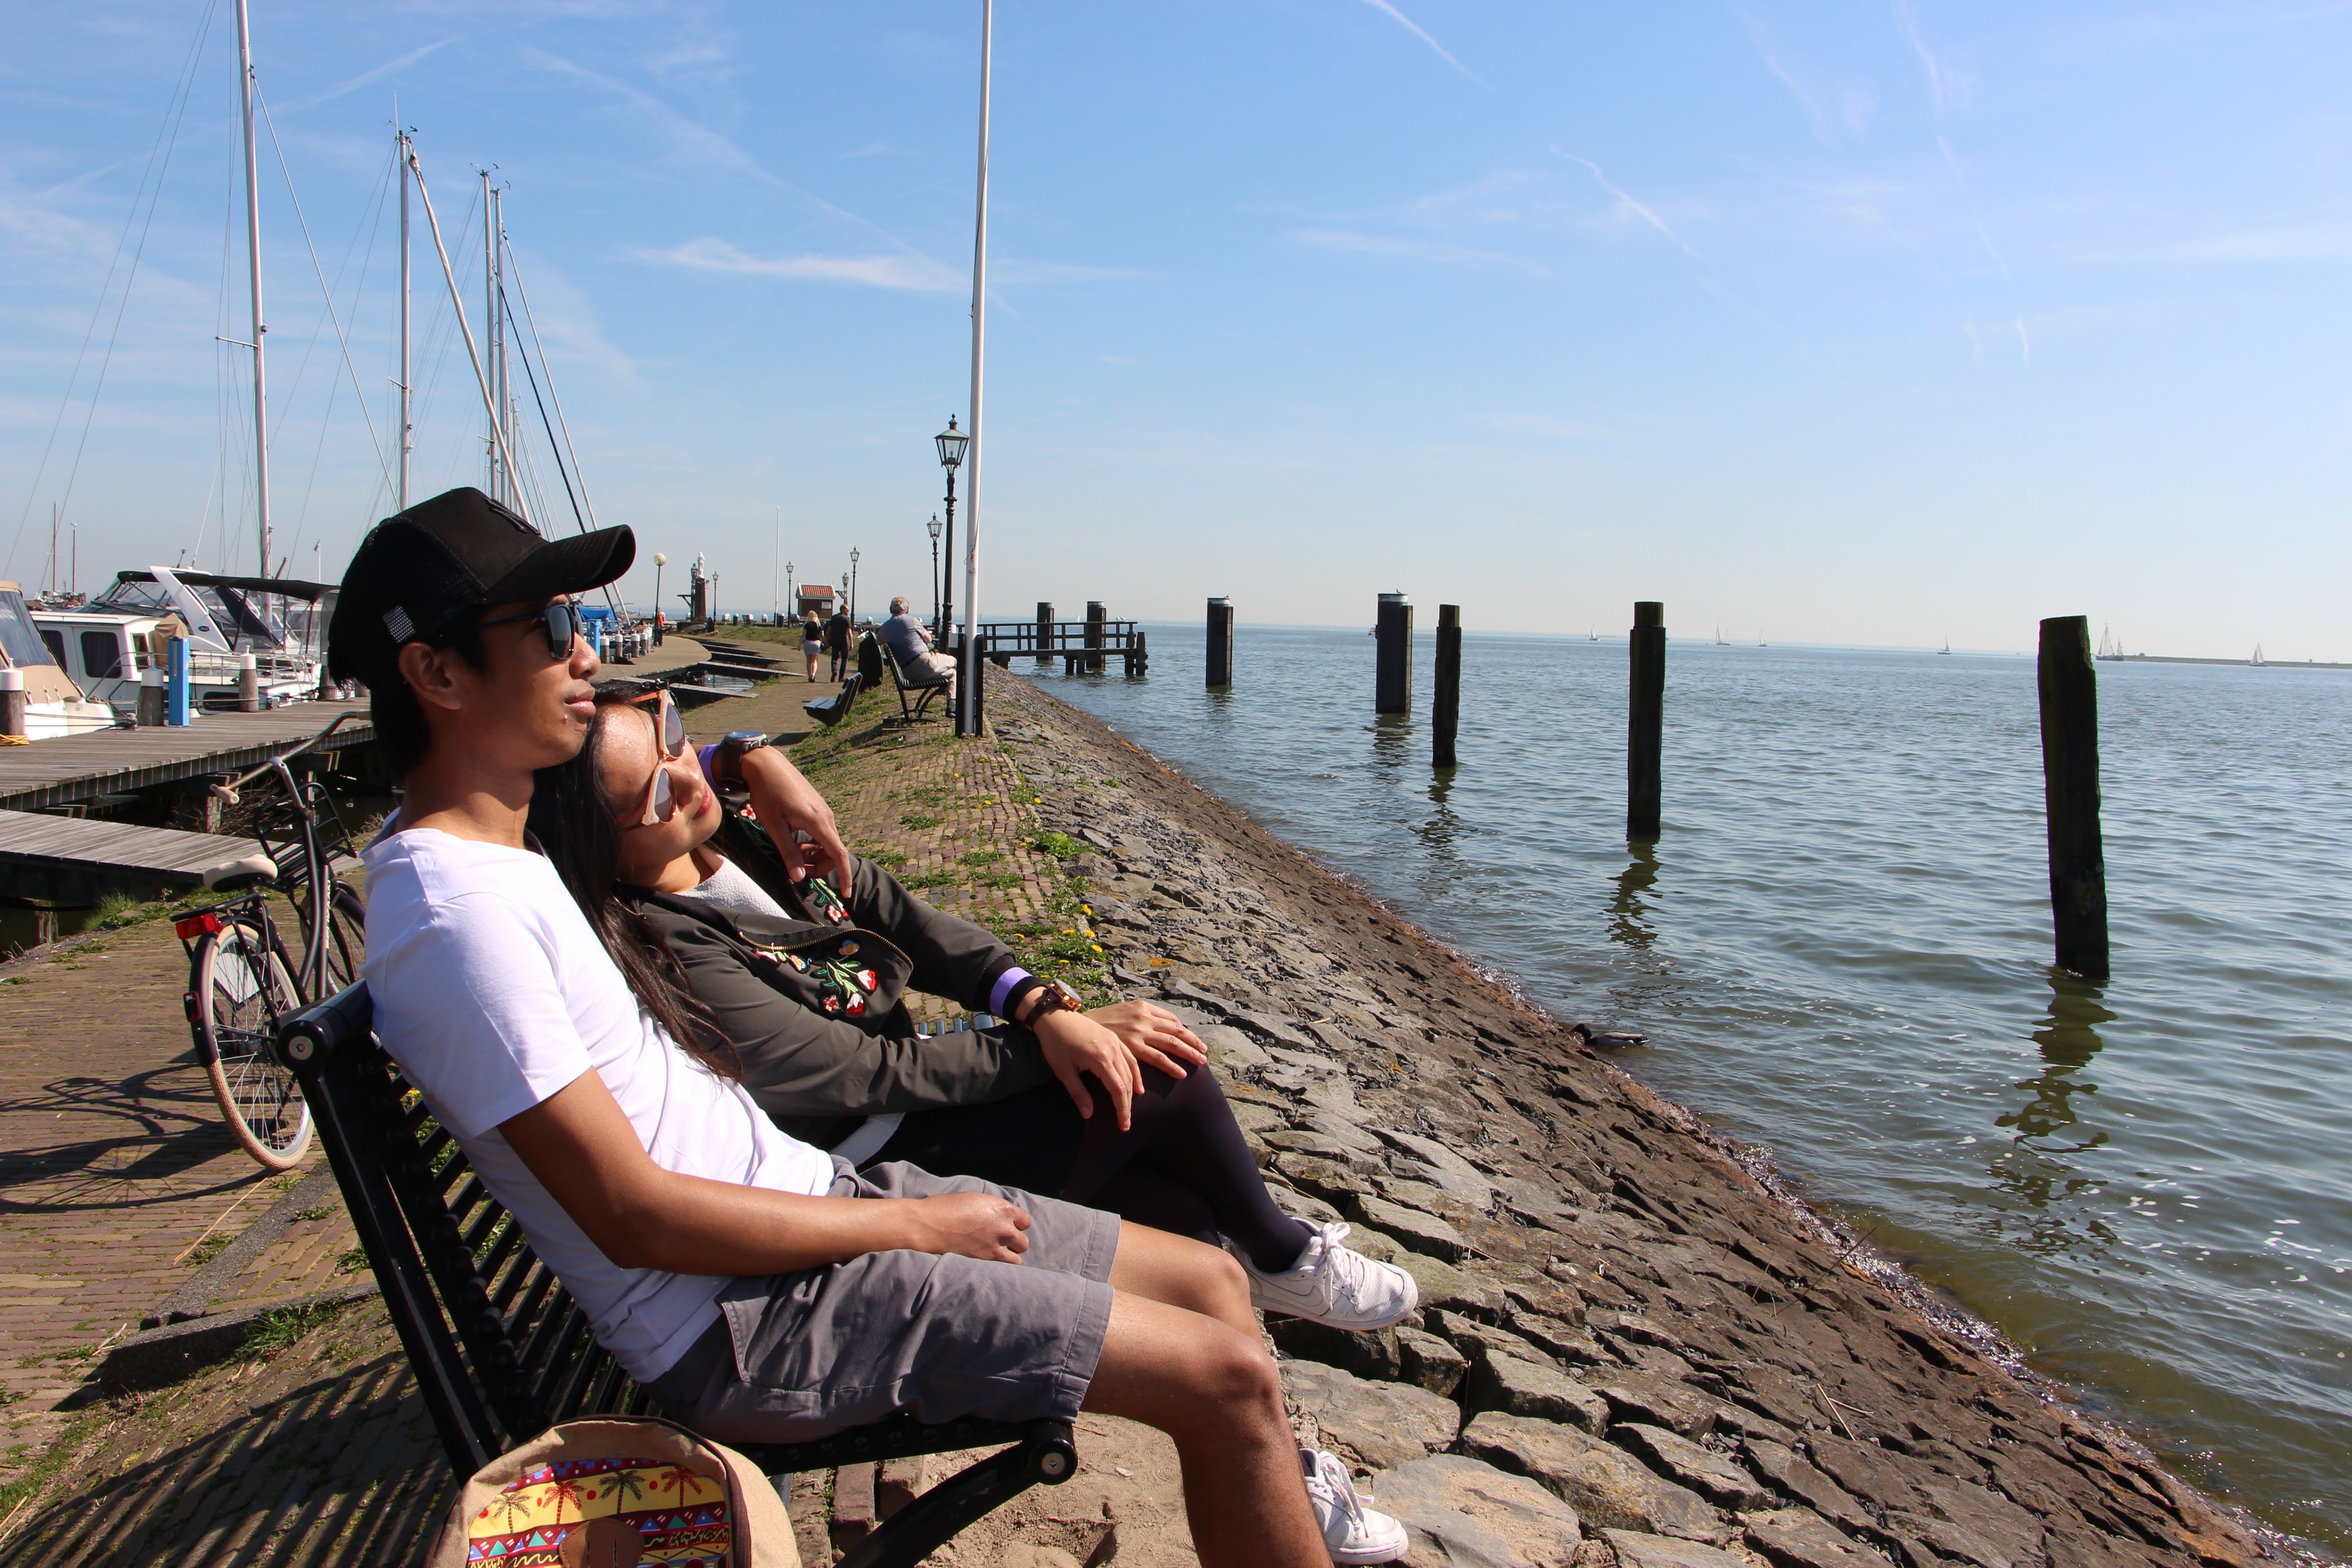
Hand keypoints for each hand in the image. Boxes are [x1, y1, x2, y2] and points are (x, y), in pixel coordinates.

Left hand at [740, 748, 853, 888]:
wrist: (766, 764)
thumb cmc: (767, 793)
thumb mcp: (774, 826)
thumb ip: (788, 852)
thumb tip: (799, 878)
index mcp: (817, 821)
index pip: (838, 854)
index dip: (844, 875)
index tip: (846, 893)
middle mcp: (826, 815)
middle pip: (834, 850)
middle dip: (820, 866)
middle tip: (797, 871)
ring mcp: (823, 809)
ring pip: (827, 841)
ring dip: (814, 854)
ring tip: (792, 854)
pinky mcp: (817, 806)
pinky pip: (822, 831)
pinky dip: (813, 843)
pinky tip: (795, 840)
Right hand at [902, 1192, 1030, 1263]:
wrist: (928, 1225)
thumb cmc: (946, 1208)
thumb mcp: (975, 1199)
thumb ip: (993, 1209)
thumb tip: (1000, 1216)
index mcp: (1003, 1208)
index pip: (1025, 1221)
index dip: (1017, 1225)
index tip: (1008, 1227)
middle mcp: (1004, 1227)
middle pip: (1023, 1241)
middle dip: (1014, 1242)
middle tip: (1001, 1242)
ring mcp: (996, 1246)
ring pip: (1017, 1258)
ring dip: (1009, 1256)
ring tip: (996, 1255)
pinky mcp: (985, 1261)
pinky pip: (1004, 1268)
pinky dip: (1000, 1267)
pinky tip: (991, 1264)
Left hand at [1034, 1008, 1146, 1130]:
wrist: (1054, 1017)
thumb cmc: (1055, 1044)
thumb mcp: (1064, 1071)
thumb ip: (1078, 1093)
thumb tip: (1089, 1114)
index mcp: (1100, 1059)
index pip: (1118, 1089)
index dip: (1122, 1109)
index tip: (1123, 1125)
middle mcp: (1112, 1049)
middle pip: (1127, 1081)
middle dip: (1127, 1104)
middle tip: (1125, 1123)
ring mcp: (1115, 1042)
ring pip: (1131, 1070)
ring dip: (1132, 1090)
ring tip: (1129, 1107)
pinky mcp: (1113, 1038)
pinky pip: (1130, 1058)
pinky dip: (1135, 1073)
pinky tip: (1136, 1085)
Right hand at [1084, 1000, 1207, 1080]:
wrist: (1074, 1024)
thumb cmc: (1097, 1022)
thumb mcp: (1121, 1013)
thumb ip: (1139, 1019)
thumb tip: (1153, 1028)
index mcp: (1142, 1008)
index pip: (1170, 1019)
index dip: (1185, 1031)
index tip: (1194, 1040)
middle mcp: (1143, 1018)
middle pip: (1175, 1031)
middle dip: (1193, 1043)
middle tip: (1205, 1053)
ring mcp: (1139, 1032)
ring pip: (1171, 1044)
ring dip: (1188, 1053)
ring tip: (1200, 1062)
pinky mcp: (1132, 1047)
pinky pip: (1157, 1058)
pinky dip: (1171, 1066)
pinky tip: (1180, 1073)